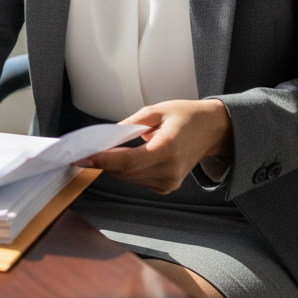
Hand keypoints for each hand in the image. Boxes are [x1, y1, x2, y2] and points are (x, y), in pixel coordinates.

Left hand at [86, 99, 232, 194]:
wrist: (211, 130)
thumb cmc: (186, 116)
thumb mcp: (157, 110)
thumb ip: (131, 124)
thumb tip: (108, 136)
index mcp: (168, 148)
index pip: (129, 161)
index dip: (105, 161)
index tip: (86, 156)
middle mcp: (170, 169)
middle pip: (126, 172)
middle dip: (106, 162)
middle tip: (89, 150)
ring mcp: (170, 181)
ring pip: (130, 178)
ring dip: (116, 166)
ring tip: (112, 149)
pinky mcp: (168, 186)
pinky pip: (139, 180)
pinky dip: (129, 170)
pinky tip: (132, 156)